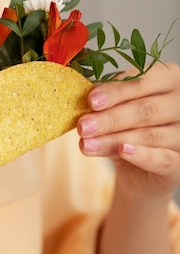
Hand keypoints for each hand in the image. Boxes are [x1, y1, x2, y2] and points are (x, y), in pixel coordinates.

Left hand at [78, 62, 179, 201]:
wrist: (137, 173)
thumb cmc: (125, 130)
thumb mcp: (114, 110)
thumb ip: (104, 102)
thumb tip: (84, 100)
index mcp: (169, 80)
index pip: (142, 82)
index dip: (116, 91)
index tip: (91, 100)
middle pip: (145, 110)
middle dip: (110, 118)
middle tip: (83, 125)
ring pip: (148, 136)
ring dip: (113, 139)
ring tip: (86, 144)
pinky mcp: (179, 164)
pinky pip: (162, 159)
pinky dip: (141, 155)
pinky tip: (122, 151)